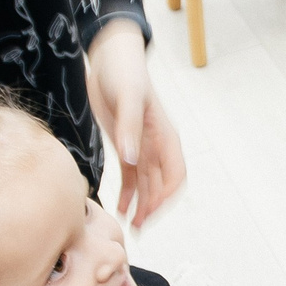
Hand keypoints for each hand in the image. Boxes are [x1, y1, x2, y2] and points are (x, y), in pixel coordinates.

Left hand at [85, 18, 186, 226]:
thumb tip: (132, 159)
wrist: (110, 58)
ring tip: (129, 225)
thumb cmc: (124, 72)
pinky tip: (119, 207)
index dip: (165, 196)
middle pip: (161, 185)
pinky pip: (129, 176)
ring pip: (146, 185)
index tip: (150, 210)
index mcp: (165, 136)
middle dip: (151, 208)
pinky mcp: (125, 145)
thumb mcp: (127, 97)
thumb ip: (129, 128)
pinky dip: (126, 193)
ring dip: (140, 205)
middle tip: (137, 227)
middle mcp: (156, 145)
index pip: (175, 175)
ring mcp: (141, 147)